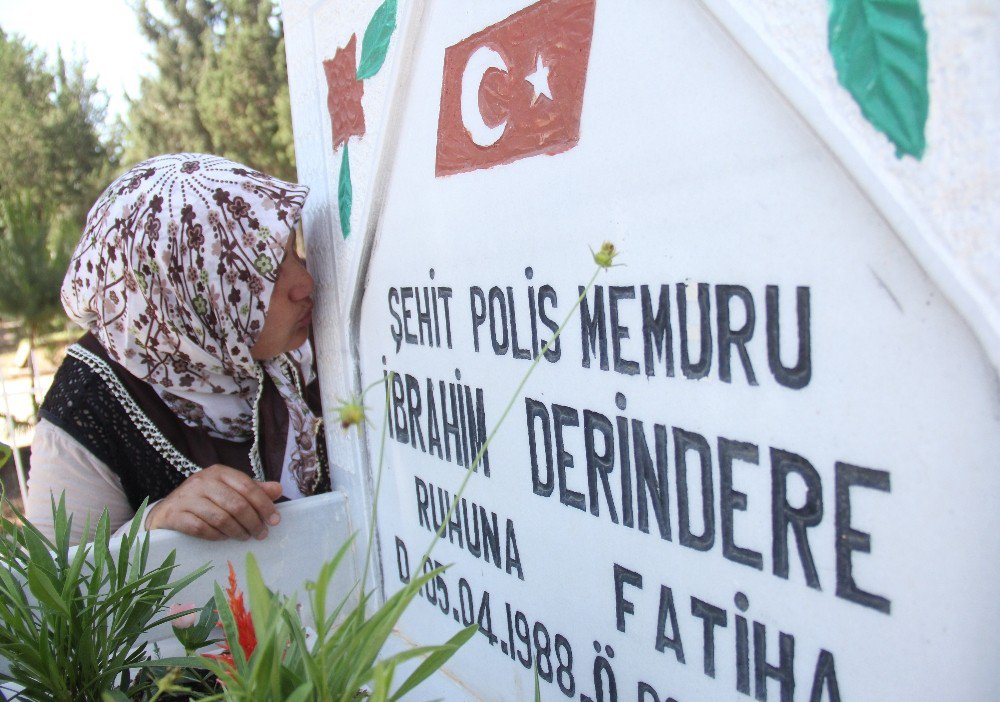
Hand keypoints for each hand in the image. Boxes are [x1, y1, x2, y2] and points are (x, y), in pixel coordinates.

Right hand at [146, 464, 282, 540]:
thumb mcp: (227, 490)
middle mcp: (202, 481)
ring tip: (245, 537)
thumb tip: (278, 489)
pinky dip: (217, 536)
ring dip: (237, 531)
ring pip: (221, 518)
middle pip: (236, 504)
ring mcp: (187, 498)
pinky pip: (202, 529)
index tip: (275, 520)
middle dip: (253, 522)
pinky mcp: (175, 515)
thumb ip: (252, 490)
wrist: (165, 512)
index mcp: (219, 472)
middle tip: (261, 534)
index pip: (247, 486)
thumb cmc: (203, 500)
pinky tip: (223, 538)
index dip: (264, 504)